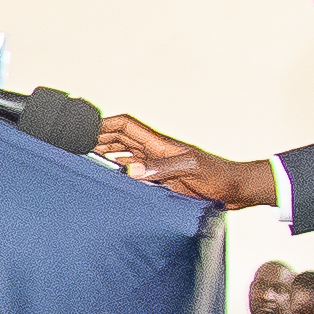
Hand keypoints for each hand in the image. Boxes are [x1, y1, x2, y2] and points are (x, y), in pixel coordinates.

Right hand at [93, 115, 279, 209]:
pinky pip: (134, 173)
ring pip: (124, 155)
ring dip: (105, 156)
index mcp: (160, 144)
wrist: (236, 189)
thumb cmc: (219, 175)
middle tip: (76, 147)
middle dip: (97, 139)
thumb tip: (131, 169)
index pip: (125, 126)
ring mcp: (158, 165)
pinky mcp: (162, 180)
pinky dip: (118, 174)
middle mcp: (155, 152)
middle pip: (119, 138)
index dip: (104, 124)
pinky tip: (110, 181)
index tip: (83, 129)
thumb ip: (160, 168)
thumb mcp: (190, 170)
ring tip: (86, 161)